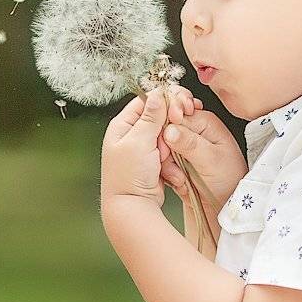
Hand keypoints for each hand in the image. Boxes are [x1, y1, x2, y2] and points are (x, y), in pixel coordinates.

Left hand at [100, 87, 196, 208]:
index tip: (179, 105)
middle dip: (168, 127)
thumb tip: (157, 94)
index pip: (145, 101)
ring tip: (163, 157)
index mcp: (122, 125)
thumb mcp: (138, 142)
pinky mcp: (154, 159)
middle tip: (168, 139)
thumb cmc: (128, 176)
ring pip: (167, 134)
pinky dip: (171, 157)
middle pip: (159, 116)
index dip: (163, 100)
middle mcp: (131, 134)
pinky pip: (169, 150)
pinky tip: (167, 167)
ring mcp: (143, 147)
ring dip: (170, 144)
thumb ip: (150, 117)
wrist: (133, 207)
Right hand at [156, 93, 248, 214]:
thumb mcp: (212, 160)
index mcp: (204, 122)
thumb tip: (170, 129)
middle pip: (163, 130)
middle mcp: (193, 131)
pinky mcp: (177, 161)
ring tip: (180, 177)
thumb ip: (191, 143)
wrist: (227, 203)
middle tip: (174, 164)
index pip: (175, 113)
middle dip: (165, 149)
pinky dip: (167, 173)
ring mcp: (184, 146)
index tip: (167, 144)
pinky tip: (179, 181)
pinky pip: (162, 162)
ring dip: (166, 165)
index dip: (166, 127)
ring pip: (160, 148)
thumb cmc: (229, 179)